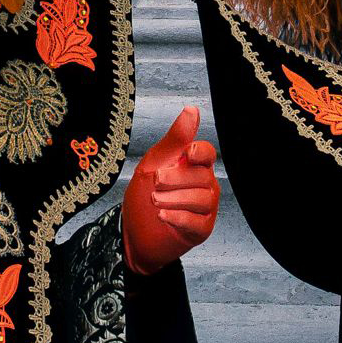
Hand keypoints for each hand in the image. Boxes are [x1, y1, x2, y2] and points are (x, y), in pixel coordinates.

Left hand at [122, 107, 219, 275]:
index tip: (187, 154)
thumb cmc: (144, 194)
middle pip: (202, 176)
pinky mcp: (202, 229)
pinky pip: (198, 220)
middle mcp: (204, 184)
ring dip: (174, 198)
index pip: (207, 153)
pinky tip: (163, 215)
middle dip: (175, 178)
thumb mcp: (154, 162)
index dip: (201, 152)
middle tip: (155, 182)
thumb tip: (192, 110)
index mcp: (193, 165)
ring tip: (155, 200)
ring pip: (202, 198)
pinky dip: (178, 216)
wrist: (133, 232)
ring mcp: (205, 207)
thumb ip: (175, 139)